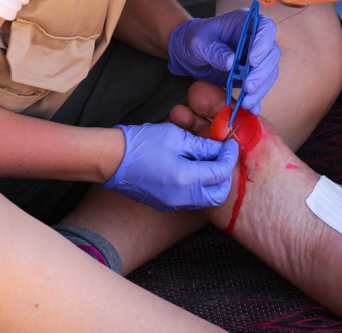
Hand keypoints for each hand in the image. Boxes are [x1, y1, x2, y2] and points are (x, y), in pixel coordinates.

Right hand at [102, 123, 238, 211]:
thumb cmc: (140, 143)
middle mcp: (181, 198)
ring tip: (209, 162)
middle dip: (225, 175)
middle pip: (218, 194)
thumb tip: (219, 149)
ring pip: (205, 200)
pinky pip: (191, 200)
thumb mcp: (175, 136)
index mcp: (185, 180)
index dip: (230, 156)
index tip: (230, 143)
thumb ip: (201, 145)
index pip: (221, 173)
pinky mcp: (164, 205)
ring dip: (212, 183)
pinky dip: (198, 188)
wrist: (110, 159)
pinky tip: (193, 170)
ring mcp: (172, 205)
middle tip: (223, 157)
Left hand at [167, 9, 280, 113]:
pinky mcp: (252, 75)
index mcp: (246, 22)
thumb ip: (213, 50)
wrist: (189, 54)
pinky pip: (260, 87)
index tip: (252, 61)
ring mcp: (256, 58)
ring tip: (247, 101)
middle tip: (248, 87)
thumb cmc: (194, 40)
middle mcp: (256, 39)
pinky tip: (251, 109)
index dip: (263, 43)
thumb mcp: (198, 43)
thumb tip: (231, 62)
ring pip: (269, 73)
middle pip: (271, 54)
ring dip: (261, 88)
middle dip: (262, 72)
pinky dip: (257, 98)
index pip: (265, 27)